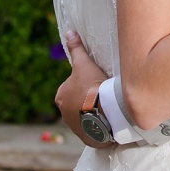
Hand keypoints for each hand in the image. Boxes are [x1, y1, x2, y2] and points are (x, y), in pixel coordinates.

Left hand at [54, 31, 113, 147]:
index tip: (94, 83)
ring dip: (93, 114)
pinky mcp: (88, 138)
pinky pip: (94, 131)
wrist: (105, 111)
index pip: (70, 88)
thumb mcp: (83, 63)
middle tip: (102, 94)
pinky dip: (100, 126)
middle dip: (86, 100)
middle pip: (76, 104)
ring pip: (85, 118)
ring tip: (107, 107)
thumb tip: (69, 32)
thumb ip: (76, 49)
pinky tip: (109, 120)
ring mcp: (76, 128)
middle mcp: (64, 114)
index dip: (83, 84)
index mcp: (61, 97)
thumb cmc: (91, 85)